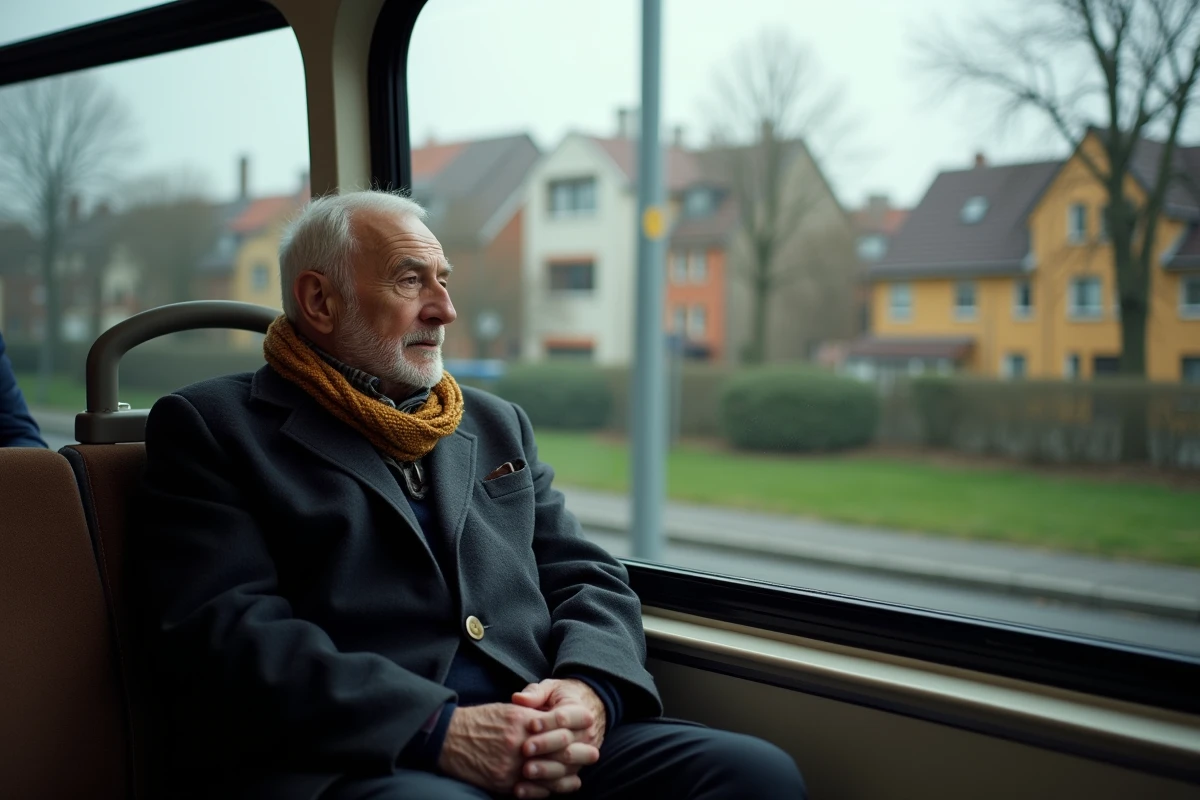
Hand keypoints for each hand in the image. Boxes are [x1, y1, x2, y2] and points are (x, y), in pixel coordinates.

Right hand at [436, 702, 596, 797]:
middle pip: (557, 751)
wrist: (450, 738)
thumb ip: (530, 714)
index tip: (590, 726)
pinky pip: (529, 790)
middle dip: (578, 754)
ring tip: (579, 776)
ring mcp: (512, 765)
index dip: (575, 726)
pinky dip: (545, 791)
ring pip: (547, 774)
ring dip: (565, 776)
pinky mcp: (503, 782)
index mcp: (522, 720)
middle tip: (594, 753)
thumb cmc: (480, 720)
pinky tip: (555, 789)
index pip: (556, 724)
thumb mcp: (507, 710)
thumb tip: (552, 719)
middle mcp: (520, 742)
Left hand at [511, 679, 607, 795]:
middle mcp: (586, 736)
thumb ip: (535, 693)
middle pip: (567, 744)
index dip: (547, 722)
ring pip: (568, 765)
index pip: (565, 718)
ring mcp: (582, 756)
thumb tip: (519, 699)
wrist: (584, 712)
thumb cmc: (561, 700)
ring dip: (546, 770)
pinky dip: (544, 789)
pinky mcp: (575, 773)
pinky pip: (564, 784)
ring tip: (525, 770)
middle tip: (525, 748)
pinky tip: (523, 789)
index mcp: (582, 713)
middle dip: (546, 746)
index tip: (530, 724)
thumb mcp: (551, 689)